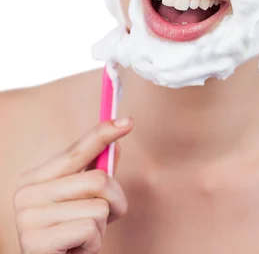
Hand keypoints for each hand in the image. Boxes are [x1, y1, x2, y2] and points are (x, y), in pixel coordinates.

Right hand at [13, 118, 132, 252]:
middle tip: (102, 220)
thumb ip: (95, 173)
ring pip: (98, 207)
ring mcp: (28, 218)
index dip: (103, 135)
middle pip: (97, 180)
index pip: (75, 150)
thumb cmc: (69, 237)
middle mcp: (26, 194)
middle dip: (114, 201)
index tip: (128, 122)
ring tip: (83, 238)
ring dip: (102, 228)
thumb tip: (115, 145)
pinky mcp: (36, 242)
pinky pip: (90, 230)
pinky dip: (93, 244)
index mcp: (34, 178)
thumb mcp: (84, 201)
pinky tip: (76, 251)